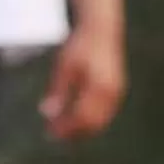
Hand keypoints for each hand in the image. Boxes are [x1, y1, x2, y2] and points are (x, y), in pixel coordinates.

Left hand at [41, 24, 126, 140]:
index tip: (49, 130)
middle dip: (73, 132)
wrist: (102, 30)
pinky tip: (73, 118)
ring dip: (81, 129)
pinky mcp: (117, 92)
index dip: (66, 128)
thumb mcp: (64, 66)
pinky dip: (89, 121)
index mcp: (99, 86)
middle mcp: (112, 93)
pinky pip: (104, 114)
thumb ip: (57, 90)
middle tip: (52, 134)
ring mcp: (117, 93)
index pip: (82, 117)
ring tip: (61, 128)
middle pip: (92, 124)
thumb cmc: (80, 46)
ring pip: (100, 121)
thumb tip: (46, 114)